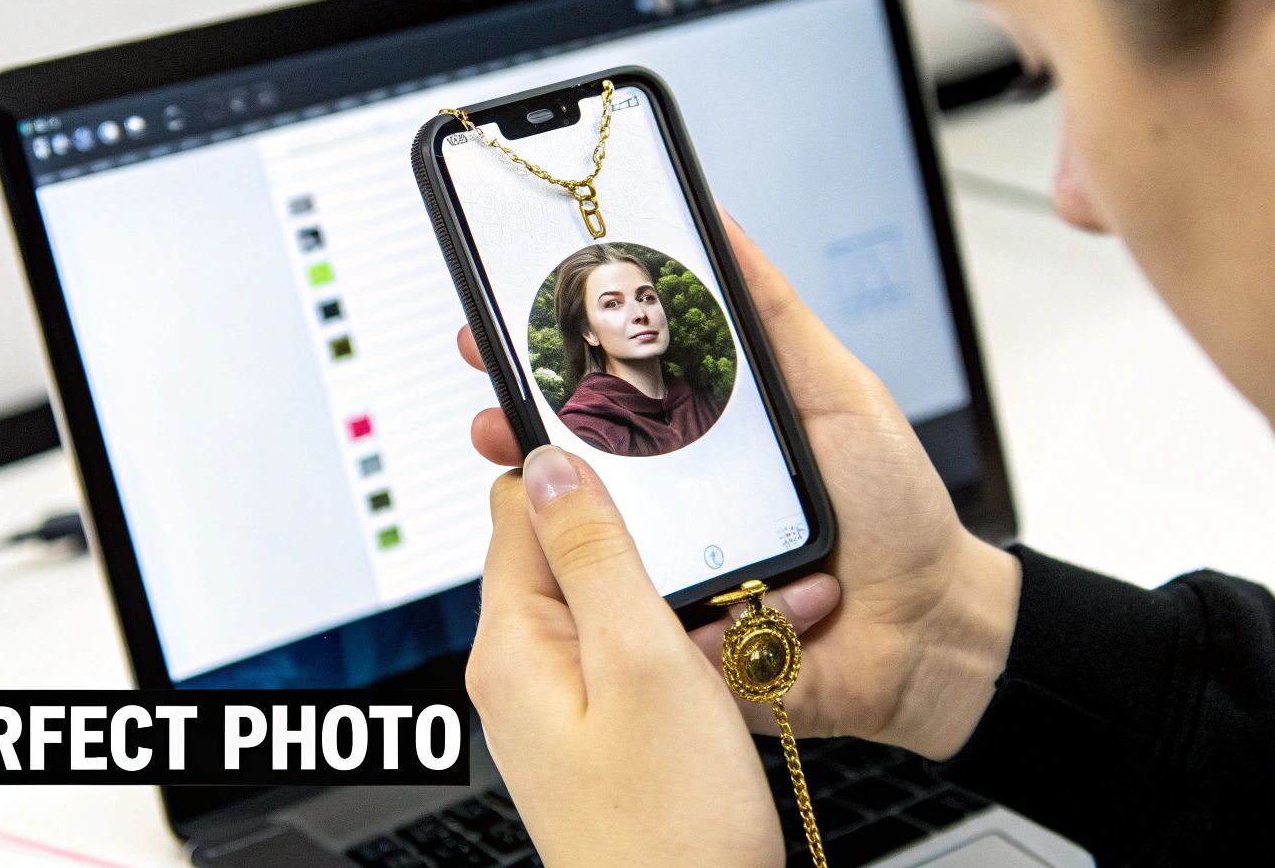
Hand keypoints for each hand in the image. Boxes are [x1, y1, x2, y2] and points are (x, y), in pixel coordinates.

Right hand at [461, 213, 1020, 760]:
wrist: (930, 630)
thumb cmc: (895, 511)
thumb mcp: (840, 390)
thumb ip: (775, 317)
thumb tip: (720, 222)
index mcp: (706, 432)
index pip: (612, 382)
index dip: (553, 349)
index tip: (505, 315)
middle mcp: (677, 494)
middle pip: (577, 453)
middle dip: (518, 416)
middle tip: (491, 384)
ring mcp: (671, 561)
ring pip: (582, 529)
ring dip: (540, 498)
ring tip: (517, 455)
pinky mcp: (676, 625)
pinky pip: (622, 606)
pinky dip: (603, 581)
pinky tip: (589, 551)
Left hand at [468, 446, 782, 867]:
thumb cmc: (668, 828)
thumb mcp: (640, 661)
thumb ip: (595, 553)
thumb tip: (549, 464)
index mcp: (515, 641)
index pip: (526, 505)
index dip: (585, 465)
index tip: (646, 445)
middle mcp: (527, 668)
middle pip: (579, 550)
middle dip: (657, 535)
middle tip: (727, 538)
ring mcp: (567, 703)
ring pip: (623, 601)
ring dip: (688, 589)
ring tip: (760, 602)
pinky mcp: (609, 731)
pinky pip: (643, 653)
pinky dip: (693, 641)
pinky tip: (742, 653)